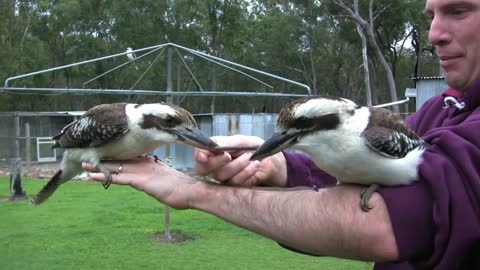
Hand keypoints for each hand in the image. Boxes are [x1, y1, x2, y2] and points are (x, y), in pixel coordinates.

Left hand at [82, 156, 197, 208]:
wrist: (191, 191)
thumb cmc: (183, 188)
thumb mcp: (168, 179)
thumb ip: (160, 176)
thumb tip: (158, 177)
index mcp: (150, 163)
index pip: (129, 158)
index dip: (115, 156)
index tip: (104, 152)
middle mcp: (143, 164)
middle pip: (119, 159)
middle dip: (104, 157)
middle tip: (87, 153)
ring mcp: (141, 171)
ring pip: (115, 166)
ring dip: (98, 165)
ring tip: (83, 163)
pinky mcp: (140, 180)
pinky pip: (118, 177)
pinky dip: (104, 176)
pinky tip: (92, 175)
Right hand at [194, 135, 286, 186]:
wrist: (272, 161)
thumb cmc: (254, 148)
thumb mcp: (242, 141)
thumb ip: (227, 143)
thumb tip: (212, 145)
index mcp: (213, 151)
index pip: (199, 154)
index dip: (198, 155)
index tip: (203, 156)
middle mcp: (214, 166)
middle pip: (203, 169)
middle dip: (216, 162)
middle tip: (228, 155)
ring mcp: (223, 178)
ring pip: (220, 176)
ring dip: (236, 165)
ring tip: (249, 157)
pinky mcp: (233, 188)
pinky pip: (234, 183)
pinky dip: (246, 172)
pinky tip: (255, 165)